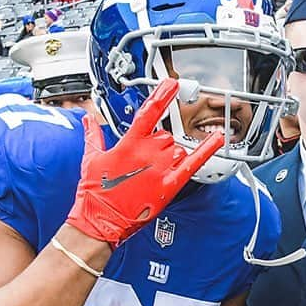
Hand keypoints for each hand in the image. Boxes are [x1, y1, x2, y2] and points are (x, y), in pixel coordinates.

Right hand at [66, 78, 224, 246]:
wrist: (100, 221)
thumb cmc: (94, 193)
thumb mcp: (90, 158)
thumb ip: (92, 135)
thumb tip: (88, 118)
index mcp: (128, 144)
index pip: (148, 113)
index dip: (161, 96)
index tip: (171, 84)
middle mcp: (147, 153)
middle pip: (165, 136)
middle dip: (158, 145)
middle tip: (145, 162)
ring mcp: (160, 169)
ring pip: (176, 149)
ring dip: (169, 156)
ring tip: (152, 172)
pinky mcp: (169, 185)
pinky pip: (193, 164)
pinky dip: (206, 151)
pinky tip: (217, 139)